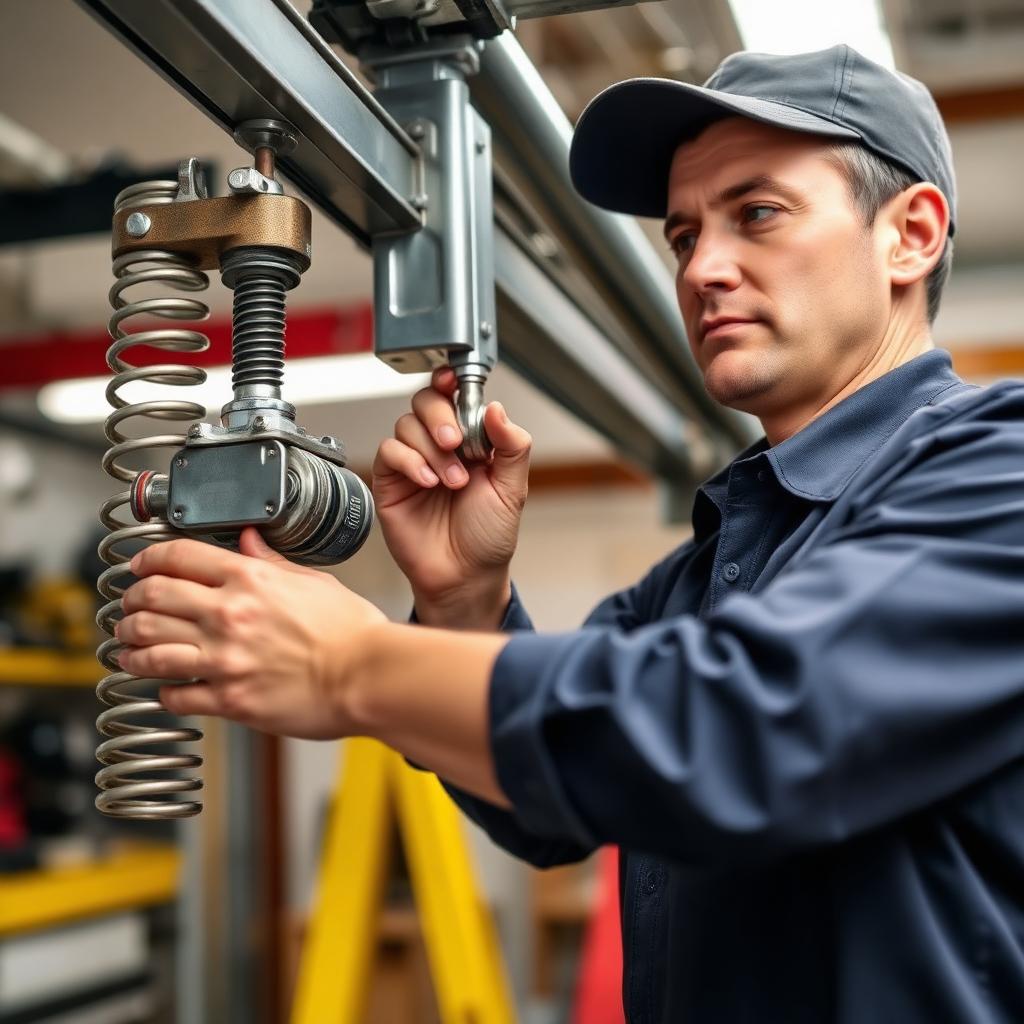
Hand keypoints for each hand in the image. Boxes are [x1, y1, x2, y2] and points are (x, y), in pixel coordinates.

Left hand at [115, 527, 385, 738]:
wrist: (369, 675)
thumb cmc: (352, 632)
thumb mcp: (313, 581)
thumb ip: (272, 561)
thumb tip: (249, 540)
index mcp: (250, 579)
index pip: (176, 557)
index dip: (146, 560)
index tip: (138, 567)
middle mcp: (229, 615)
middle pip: (150, 599)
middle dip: (130, 603)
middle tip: (128, 609)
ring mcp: (225, 659)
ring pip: (148, 648)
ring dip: (131, 647)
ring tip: (129, 649)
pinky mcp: (229, 700)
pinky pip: (175, 695)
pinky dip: (163, 691)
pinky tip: (166, 688)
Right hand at [372, 367, 531, 626]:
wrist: (465, 575)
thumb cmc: (488, 536)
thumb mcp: (513, 488)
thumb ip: (512, 445)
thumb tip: (496, 407)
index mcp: (472, 440)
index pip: (455, 397)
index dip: (451, 383)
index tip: (454, 381)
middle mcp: (440, 446)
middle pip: (426, 402)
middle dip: (441, 417)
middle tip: (457, 443)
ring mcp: (414, 462)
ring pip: (407, 425)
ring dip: (431, 449)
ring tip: (452, 481)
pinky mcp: (391, 481)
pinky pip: (389, 452)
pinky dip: (410, 462)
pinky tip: (428, 482)